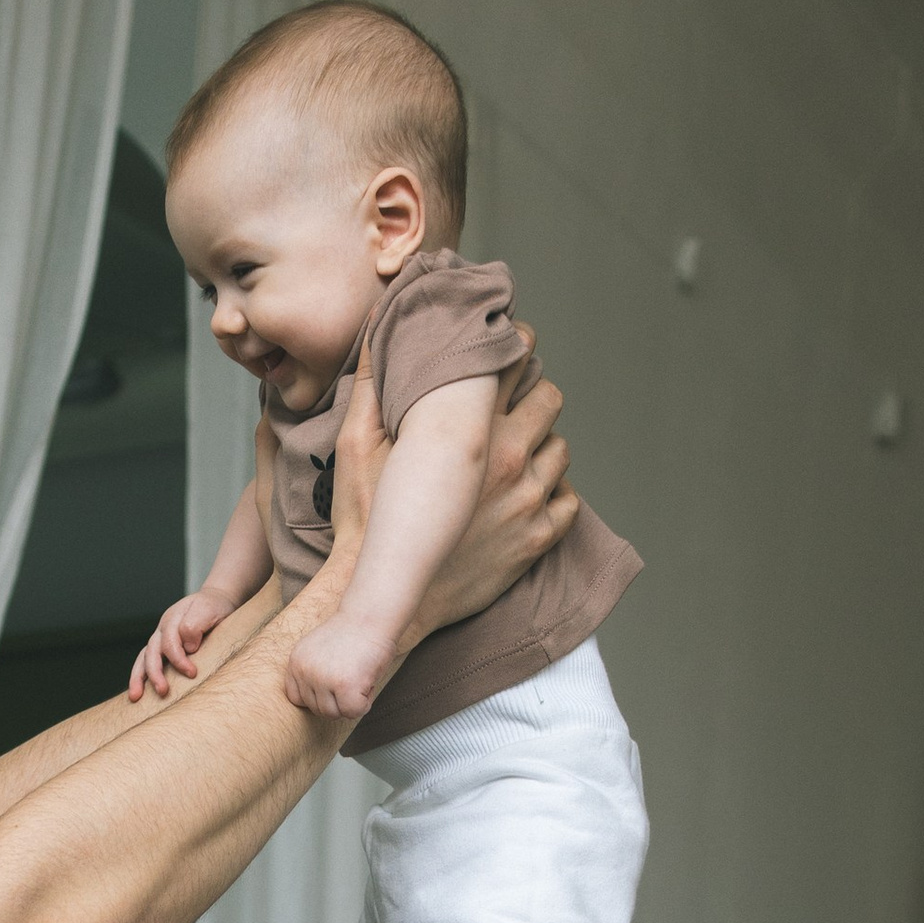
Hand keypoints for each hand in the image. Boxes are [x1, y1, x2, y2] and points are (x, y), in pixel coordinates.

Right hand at [130, 592, 231, 703]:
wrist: (215, 601)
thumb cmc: (214, 608)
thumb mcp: (208, 610)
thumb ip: (195, 624)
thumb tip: (187, 647)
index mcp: (173, 619)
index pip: (170, 642)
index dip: (179, 659)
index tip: (192, 673)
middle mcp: (162, 630)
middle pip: (151, 652)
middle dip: (155, 673)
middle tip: (162, 691)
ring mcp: (160, 639)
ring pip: (143, 658)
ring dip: (138, 678)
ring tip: (135, 697)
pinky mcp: (162, 649)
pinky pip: (146, 663)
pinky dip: (141, 677)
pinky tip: (140, 692)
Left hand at [285, 613, 386, 724]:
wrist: (370, 615)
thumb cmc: (351, 634)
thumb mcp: (318, 652)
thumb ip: (312, 674)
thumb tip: (315, 704)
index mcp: (296, 662)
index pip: (297, 699)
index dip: (319, 696)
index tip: (333, 684)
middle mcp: (305, 671)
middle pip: (317, 709)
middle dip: (338, 700)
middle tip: (352, 675)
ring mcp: (323, 679)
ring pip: (333, 714)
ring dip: (350, 702)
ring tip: (359, 677)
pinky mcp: (344, 686)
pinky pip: (353, 712)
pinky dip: (365, 703)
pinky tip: (368, 682)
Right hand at [322, 333, 576, 642]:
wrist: (381, 596)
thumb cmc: (364, 523)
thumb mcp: (355, 444)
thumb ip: (373, 383)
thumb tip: (379, 326)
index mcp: (472, 431)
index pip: (517, 364)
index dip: (515, 348)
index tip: (507, 349)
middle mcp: (508, 461)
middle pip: (550, 400)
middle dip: (532, 395)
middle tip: (510, 404)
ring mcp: (527, 503)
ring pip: (561, 450)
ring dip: (543, 444)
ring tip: (514, 451)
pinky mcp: (535, 542)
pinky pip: (568, 503)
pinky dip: (554, 493)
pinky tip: (526, 492)